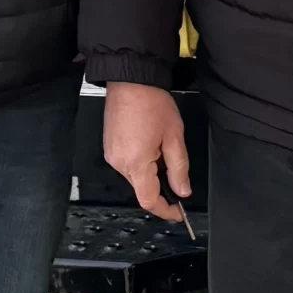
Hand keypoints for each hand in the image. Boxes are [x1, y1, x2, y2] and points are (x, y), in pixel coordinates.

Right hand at [102, 82, 191, 222]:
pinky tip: (150, 145)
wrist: (130, 80)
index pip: (149, 200)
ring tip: (163, 148)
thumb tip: (182, 190)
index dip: (165, 211)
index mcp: (136, 163)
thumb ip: (179, 169)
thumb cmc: (151, 103)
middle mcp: (119, 163)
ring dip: (151, 173)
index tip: (178, 212)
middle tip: (177, 173)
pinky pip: (127, 164)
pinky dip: (141, 163)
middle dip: (161, 188)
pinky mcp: (109, 147)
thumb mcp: (174, 137)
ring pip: (135, 177)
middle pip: (142, 189)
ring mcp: (111, 155)